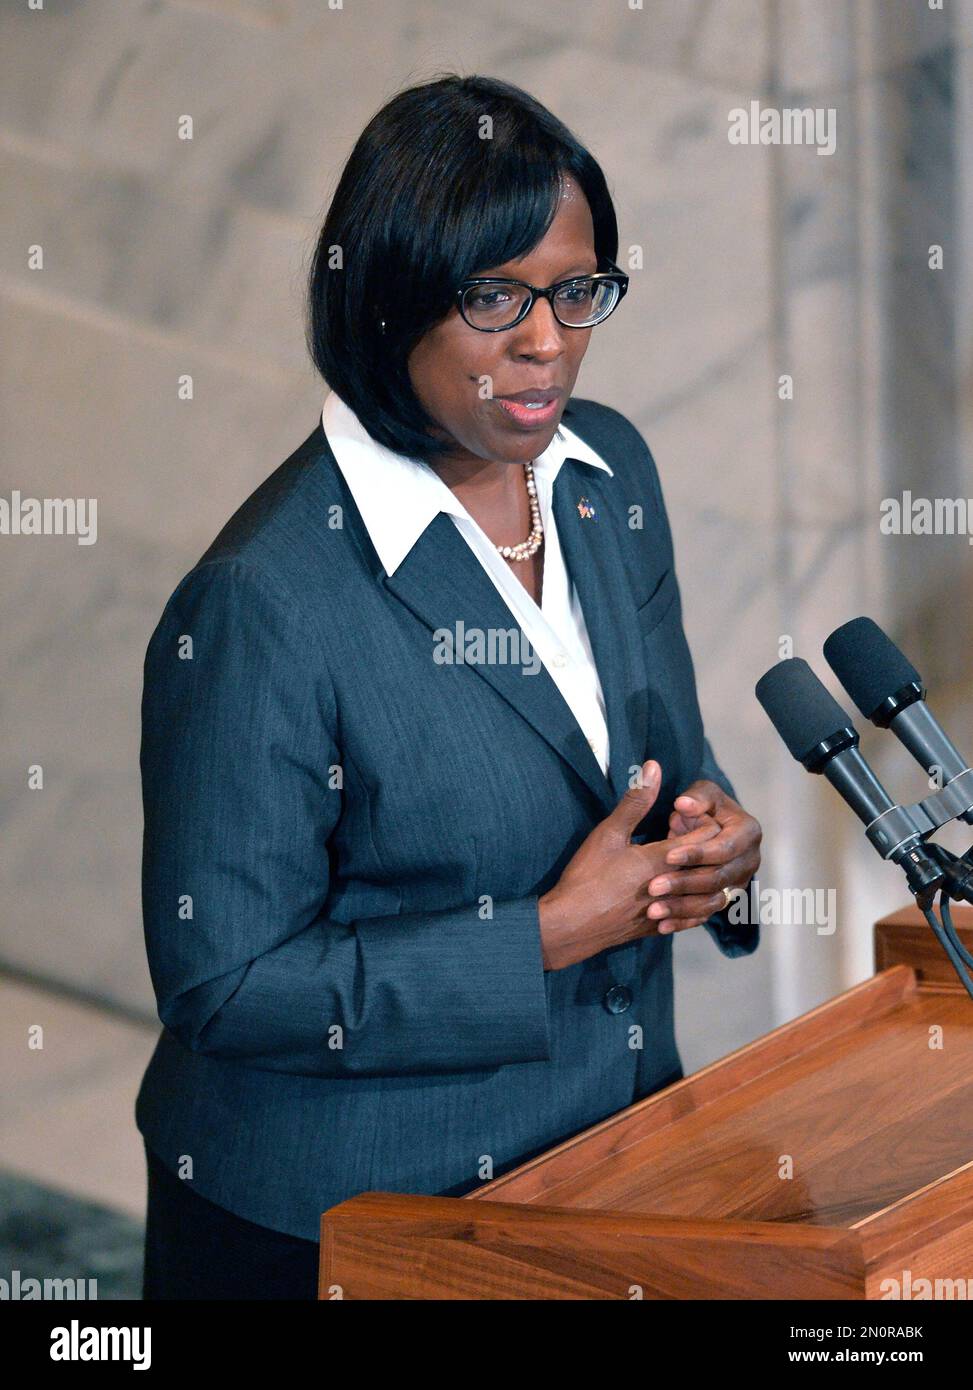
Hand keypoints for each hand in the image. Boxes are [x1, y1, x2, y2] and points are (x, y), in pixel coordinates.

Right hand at [537, 760, 720, 969]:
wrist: (571, 926)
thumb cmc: (588, 877)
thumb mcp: (609, 833)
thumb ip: (636, 800)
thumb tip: (654, 767)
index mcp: (665, 859)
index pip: (708, 835)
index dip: (703, 820)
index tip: (686, 816)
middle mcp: (674, 886)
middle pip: (711, 864)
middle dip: (706, 846)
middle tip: (686, 834)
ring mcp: (669, 910)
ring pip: (704, 892)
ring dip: (700, 875)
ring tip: (686, 863)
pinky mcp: (659, 928)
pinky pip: (690, 916)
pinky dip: (692, 901)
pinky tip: (684, 894)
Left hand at [645, 780, 761, 933]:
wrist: (707, 826)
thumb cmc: (702, 805)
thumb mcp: (702, 793)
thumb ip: (695, 797)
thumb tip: (683, 804)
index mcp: (748, 833)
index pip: (724, 848)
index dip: (697, 854)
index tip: (667, 856)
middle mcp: (749, 861)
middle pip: (718, 879)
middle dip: (684, 883)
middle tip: (652, 887)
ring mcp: (738, 883)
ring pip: (712, 902)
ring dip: (681, 908)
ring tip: (652, 910)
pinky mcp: (725, 899)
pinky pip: (706, 915)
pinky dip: (684, 921)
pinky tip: (661, 925)